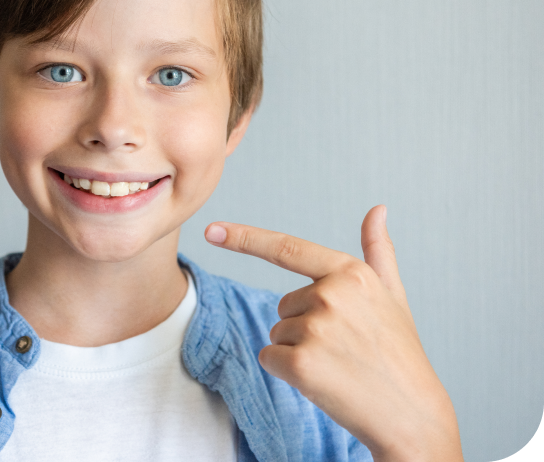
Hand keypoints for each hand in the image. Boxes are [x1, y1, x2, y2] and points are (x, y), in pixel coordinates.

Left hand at [205, 205, 461, 461]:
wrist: (412, 415)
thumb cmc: (399, 354)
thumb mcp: (392, 296)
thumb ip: (378, 251)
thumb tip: (378, 209)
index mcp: (351, 273)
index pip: (286, 248)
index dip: (244, 238)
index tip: (212, 229)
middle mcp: (332, 294)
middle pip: (283, 304)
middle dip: (304, 326)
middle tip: (344, 348)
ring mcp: (316, 328)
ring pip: (276, 332)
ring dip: (298, 351)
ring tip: (339, 365)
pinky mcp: (300, 363)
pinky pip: (269, 358)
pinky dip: (287, 372)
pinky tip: (323, 381)